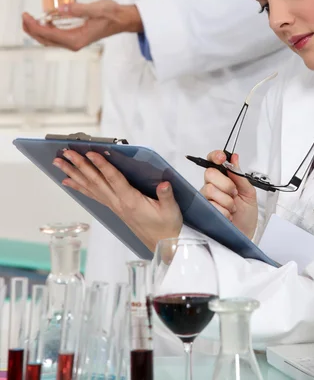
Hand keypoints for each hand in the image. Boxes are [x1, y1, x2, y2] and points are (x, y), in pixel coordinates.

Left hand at [22, 0, 143, 50]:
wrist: (122, 20)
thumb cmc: (111, 14)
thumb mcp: (96, 8)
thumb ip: (79, 9)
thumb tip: (61, 9)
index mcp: (77, 38)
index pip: (49, 34)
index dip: (35, 26)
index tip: (27, 16)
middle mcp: (74, 43)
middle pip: (46, 40)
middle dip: (32, 29)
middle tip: (24, 16)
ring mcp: (74, 42)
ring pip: (49, 40)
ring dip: (37, 31)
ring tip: (29, 19)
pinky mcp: (75, 38)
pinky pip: (55, 37)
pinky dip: (46, 30)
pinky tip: (43, 21)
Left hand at [53, 150, 182, 251]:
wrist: (163, 243)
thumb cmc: (167, 225)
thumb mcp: (171, 210)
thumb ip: (166, 196)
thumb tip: (165, 184)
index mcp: (131, 201)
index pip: (114, 179)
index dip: (102, 166)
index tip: (91, 153)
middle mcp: (118, 202)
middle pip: (96, 181)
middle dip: (80, 165)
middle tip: (66, 153)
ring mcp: (114, 205)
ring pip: (90, 186)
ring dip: (74, 173)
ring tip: (59, 163)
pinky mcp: (113, 207)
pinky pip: (92, 195)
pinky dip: (79, 186)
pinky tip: (68, 181)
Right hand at [200, 151, 257, 238]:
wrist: (245, 235)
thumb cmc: (246, 216)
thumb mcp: (249, 193)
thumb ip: (240, 176)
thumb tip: (234, 158)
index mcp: (224, 179)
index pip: (213, 162)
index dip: (215, 156)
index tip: (222, 157)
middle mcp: (213, 187)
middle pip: (210, 173)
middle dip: (226, 184)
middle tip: (234, 193)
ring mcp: (207, 199)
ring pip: (210, 190)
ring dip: (227, 201)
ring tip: (232, 208)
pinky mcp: (204, 211)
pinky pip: (211, 205)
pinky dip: (224, 212)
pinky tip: (227, 216)